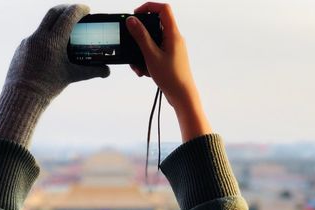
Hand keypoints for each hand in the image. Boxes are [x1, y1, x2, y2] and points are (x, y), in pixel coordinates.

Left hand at [0, 4, 109, 147]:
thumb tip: (107, 71)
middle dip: (66, 9)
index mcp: (53, 41)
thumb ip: (91, 71)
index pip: (68, 15)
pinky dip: (46, 37)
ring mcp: (28, 41)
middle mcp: (39, 36)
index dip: (79, 9)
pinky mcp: (21, 48)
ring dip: (55, 23)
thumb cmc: (48, 87)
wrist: (22, 96)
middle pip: (54, 12)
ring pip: (44, 24)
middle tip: (76, 13)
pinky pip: (35, 37)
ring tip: (65, 32)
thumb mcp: (72, 76)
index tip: (87, 10)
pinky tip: (51, 49)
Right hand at [126, 2, 211, 141]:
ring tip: (138, 67)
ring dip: (141, 52)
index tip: (135, 15)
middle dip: (140, 37)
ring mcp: (172, 49)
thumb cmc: (171, 77)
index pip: (163, 9)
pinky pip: (155, 53)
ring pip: (152, 42)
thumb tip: (132, 21)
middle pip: (155, 26)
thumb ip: (141, 36)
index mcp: (173, 34)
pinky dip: (147, 60)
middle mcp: (174, 39)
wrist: (182, 96)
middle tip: (132, 45)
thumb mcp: (151, 55)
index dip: (148, 7)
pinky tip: (144, 72)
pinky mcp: (169, 58)